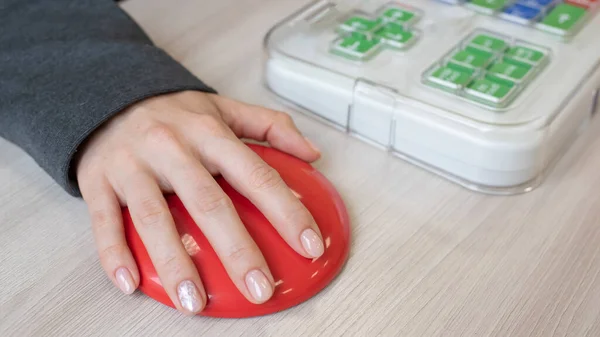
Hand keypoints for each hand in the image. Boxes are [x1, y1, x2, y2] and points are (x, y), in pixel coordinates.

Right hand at [76, 91, 323, 314]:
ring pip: (154, 218)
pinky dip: (114, 253)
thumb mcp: (225, 108)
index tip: (310, 245)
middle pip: (208, 203)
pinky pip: (105, 220)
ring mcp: (132, 164)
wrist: (108, 95)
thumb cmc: (174, 112)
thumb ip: (271, 126)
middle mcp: (172, 147)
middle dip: (237, 250)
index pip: (256, 175)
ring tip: (194, 302)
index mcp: (209, 132)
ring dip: (174, 263)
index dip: (286, 211)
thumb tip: (313, 152)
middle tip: (260, 288)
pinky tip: (130, 283)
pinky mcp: (98, 180)